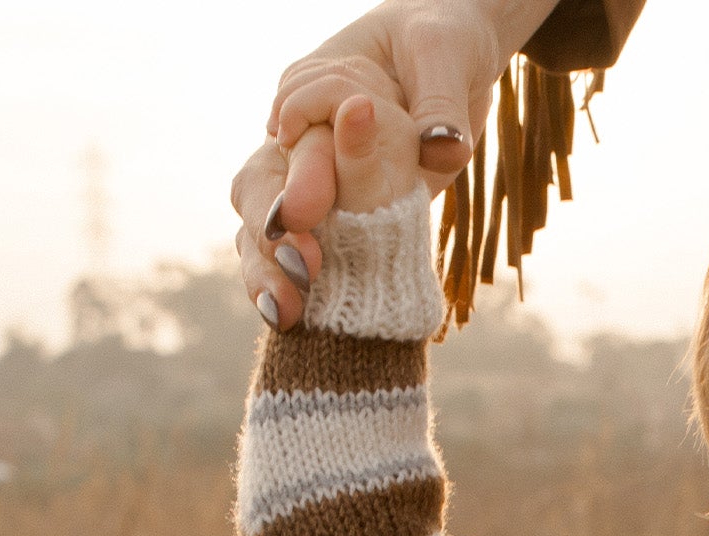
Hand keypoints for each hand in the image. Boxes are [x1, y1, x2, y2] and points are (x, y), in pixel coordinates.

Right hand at [232, 0, 557, 328]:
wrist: (447, 59)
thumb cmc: (439, 41)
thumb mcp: (443, 53)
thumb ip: (439, 103)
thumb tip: (444, 149)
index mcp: (315, 83)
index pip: (295, 128)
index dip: (301, 172)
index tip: (308, 213)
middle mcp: (300, 132)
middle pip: (263, 182)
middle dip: (274, 228)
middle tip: (301, 267)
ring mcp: (309, 177)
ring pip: (261, 222)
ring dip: (266, 267)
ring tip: (285, 310)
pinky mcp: (333, 216)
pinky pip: (290, 251)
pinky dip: (283, 284)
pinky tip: (288, 320)